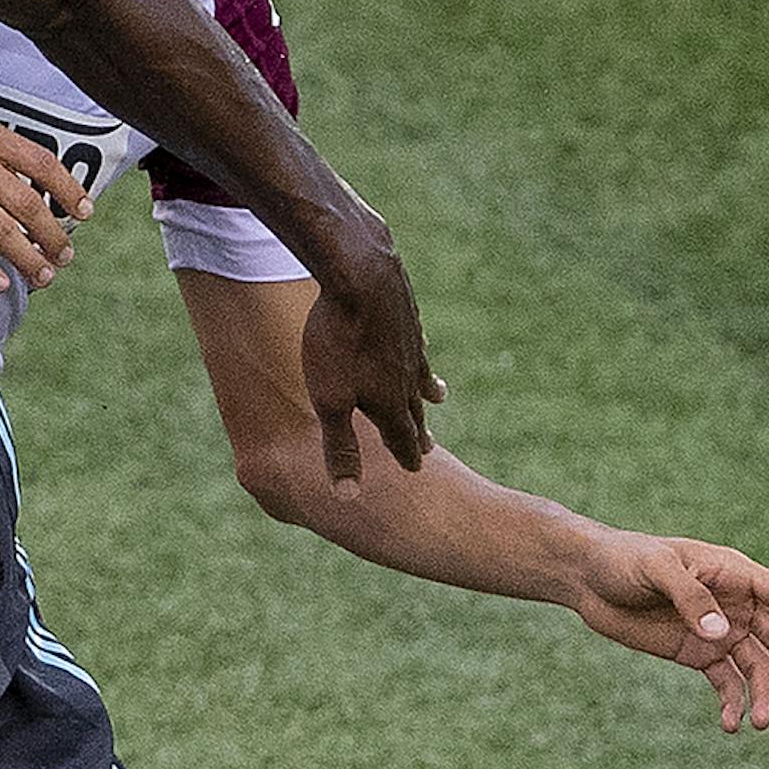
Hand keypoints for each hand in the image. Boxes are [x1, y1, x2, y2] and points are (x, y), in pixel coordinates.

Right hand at [0, 103, 91, 294]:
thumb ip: (2, 147)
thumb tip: (41, 178)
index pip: (41, 163)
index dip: (69, 190)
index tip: (85, 212)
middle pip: (27, 203)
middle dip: (52, 234)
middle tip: (65, 253)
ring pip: (0, 231)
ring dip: (28, 257)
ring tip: (45, 275)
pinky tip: (1, 283)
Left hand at [300, 238, 444, 491]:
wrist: (360, 272)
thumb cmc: (338, 340)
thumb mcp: (330, 401)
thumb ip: (340, 447)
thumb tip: (348, 497)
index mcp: (391, 402)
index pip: (403, 438)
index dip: (408, 456)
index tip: (418, 470)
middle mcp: (407, 375)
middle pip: (414, 408)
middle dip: (418, 428)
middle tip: (428, 446)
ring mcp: (410, 340)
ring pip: (418, 371)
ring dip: (425, 388)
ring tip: (437, 396)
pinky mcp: (405, 310)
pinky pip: (414, 337)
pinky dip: (417, 348)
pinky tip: (416, 341)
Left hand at [570, 531, 768, 732]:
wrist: (589, 579)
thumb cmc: (625, 560)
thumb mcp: (657, 570)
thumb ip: (690, 598)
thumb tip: (721, 634)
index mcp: (734, 574)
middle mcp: (736, 605)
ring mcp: (718, 632)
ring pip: (756, 667)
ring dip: (763, 695)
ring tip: (758, 723)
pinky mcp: (697, 654)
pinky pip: (724, 682)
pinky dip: (731, 703)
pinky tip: (730, 724)